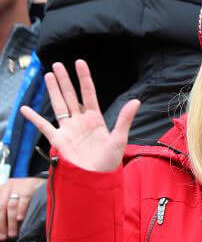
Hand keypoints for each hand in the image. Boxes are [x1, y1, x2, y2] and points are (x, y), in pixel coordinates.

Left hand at [0, 177, 44, 238]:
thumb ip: (8, 207)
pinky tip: (20, 220)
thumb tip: (4, 225)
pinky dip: (21, 210)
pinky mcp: (29, 187)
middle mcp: (8, 187)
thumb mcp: (15, 195)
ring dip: (11, 222)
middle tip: (4, 237)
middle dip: (2, 224)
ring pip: (11, 206)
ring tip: (13, 234)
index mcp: (2, 189)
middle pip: (1, 207)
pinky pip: (23, 200)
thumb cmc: (30, 191)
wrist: (48, 179)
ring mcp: (18, 186)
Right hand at [20, 60, 138, 173]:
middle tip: (57, 64)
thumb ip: (124, 119)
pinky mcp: (59, 140)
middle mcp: (81, 121)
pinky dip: (34, 118)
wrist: (96, 178)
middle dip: (65, 81)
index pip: (88, 94)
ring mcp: (68, 129)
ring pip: (59, 105)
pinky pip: (44, 126)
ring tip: (48, 75)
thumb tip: (136, 100)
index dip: (84, 78)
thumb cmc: (110, 161)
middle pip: (70, 96)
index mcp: (96, 119)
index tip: (79, 62)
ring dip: (53, 91)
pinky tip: (25, 109)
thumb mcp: (119, 138)